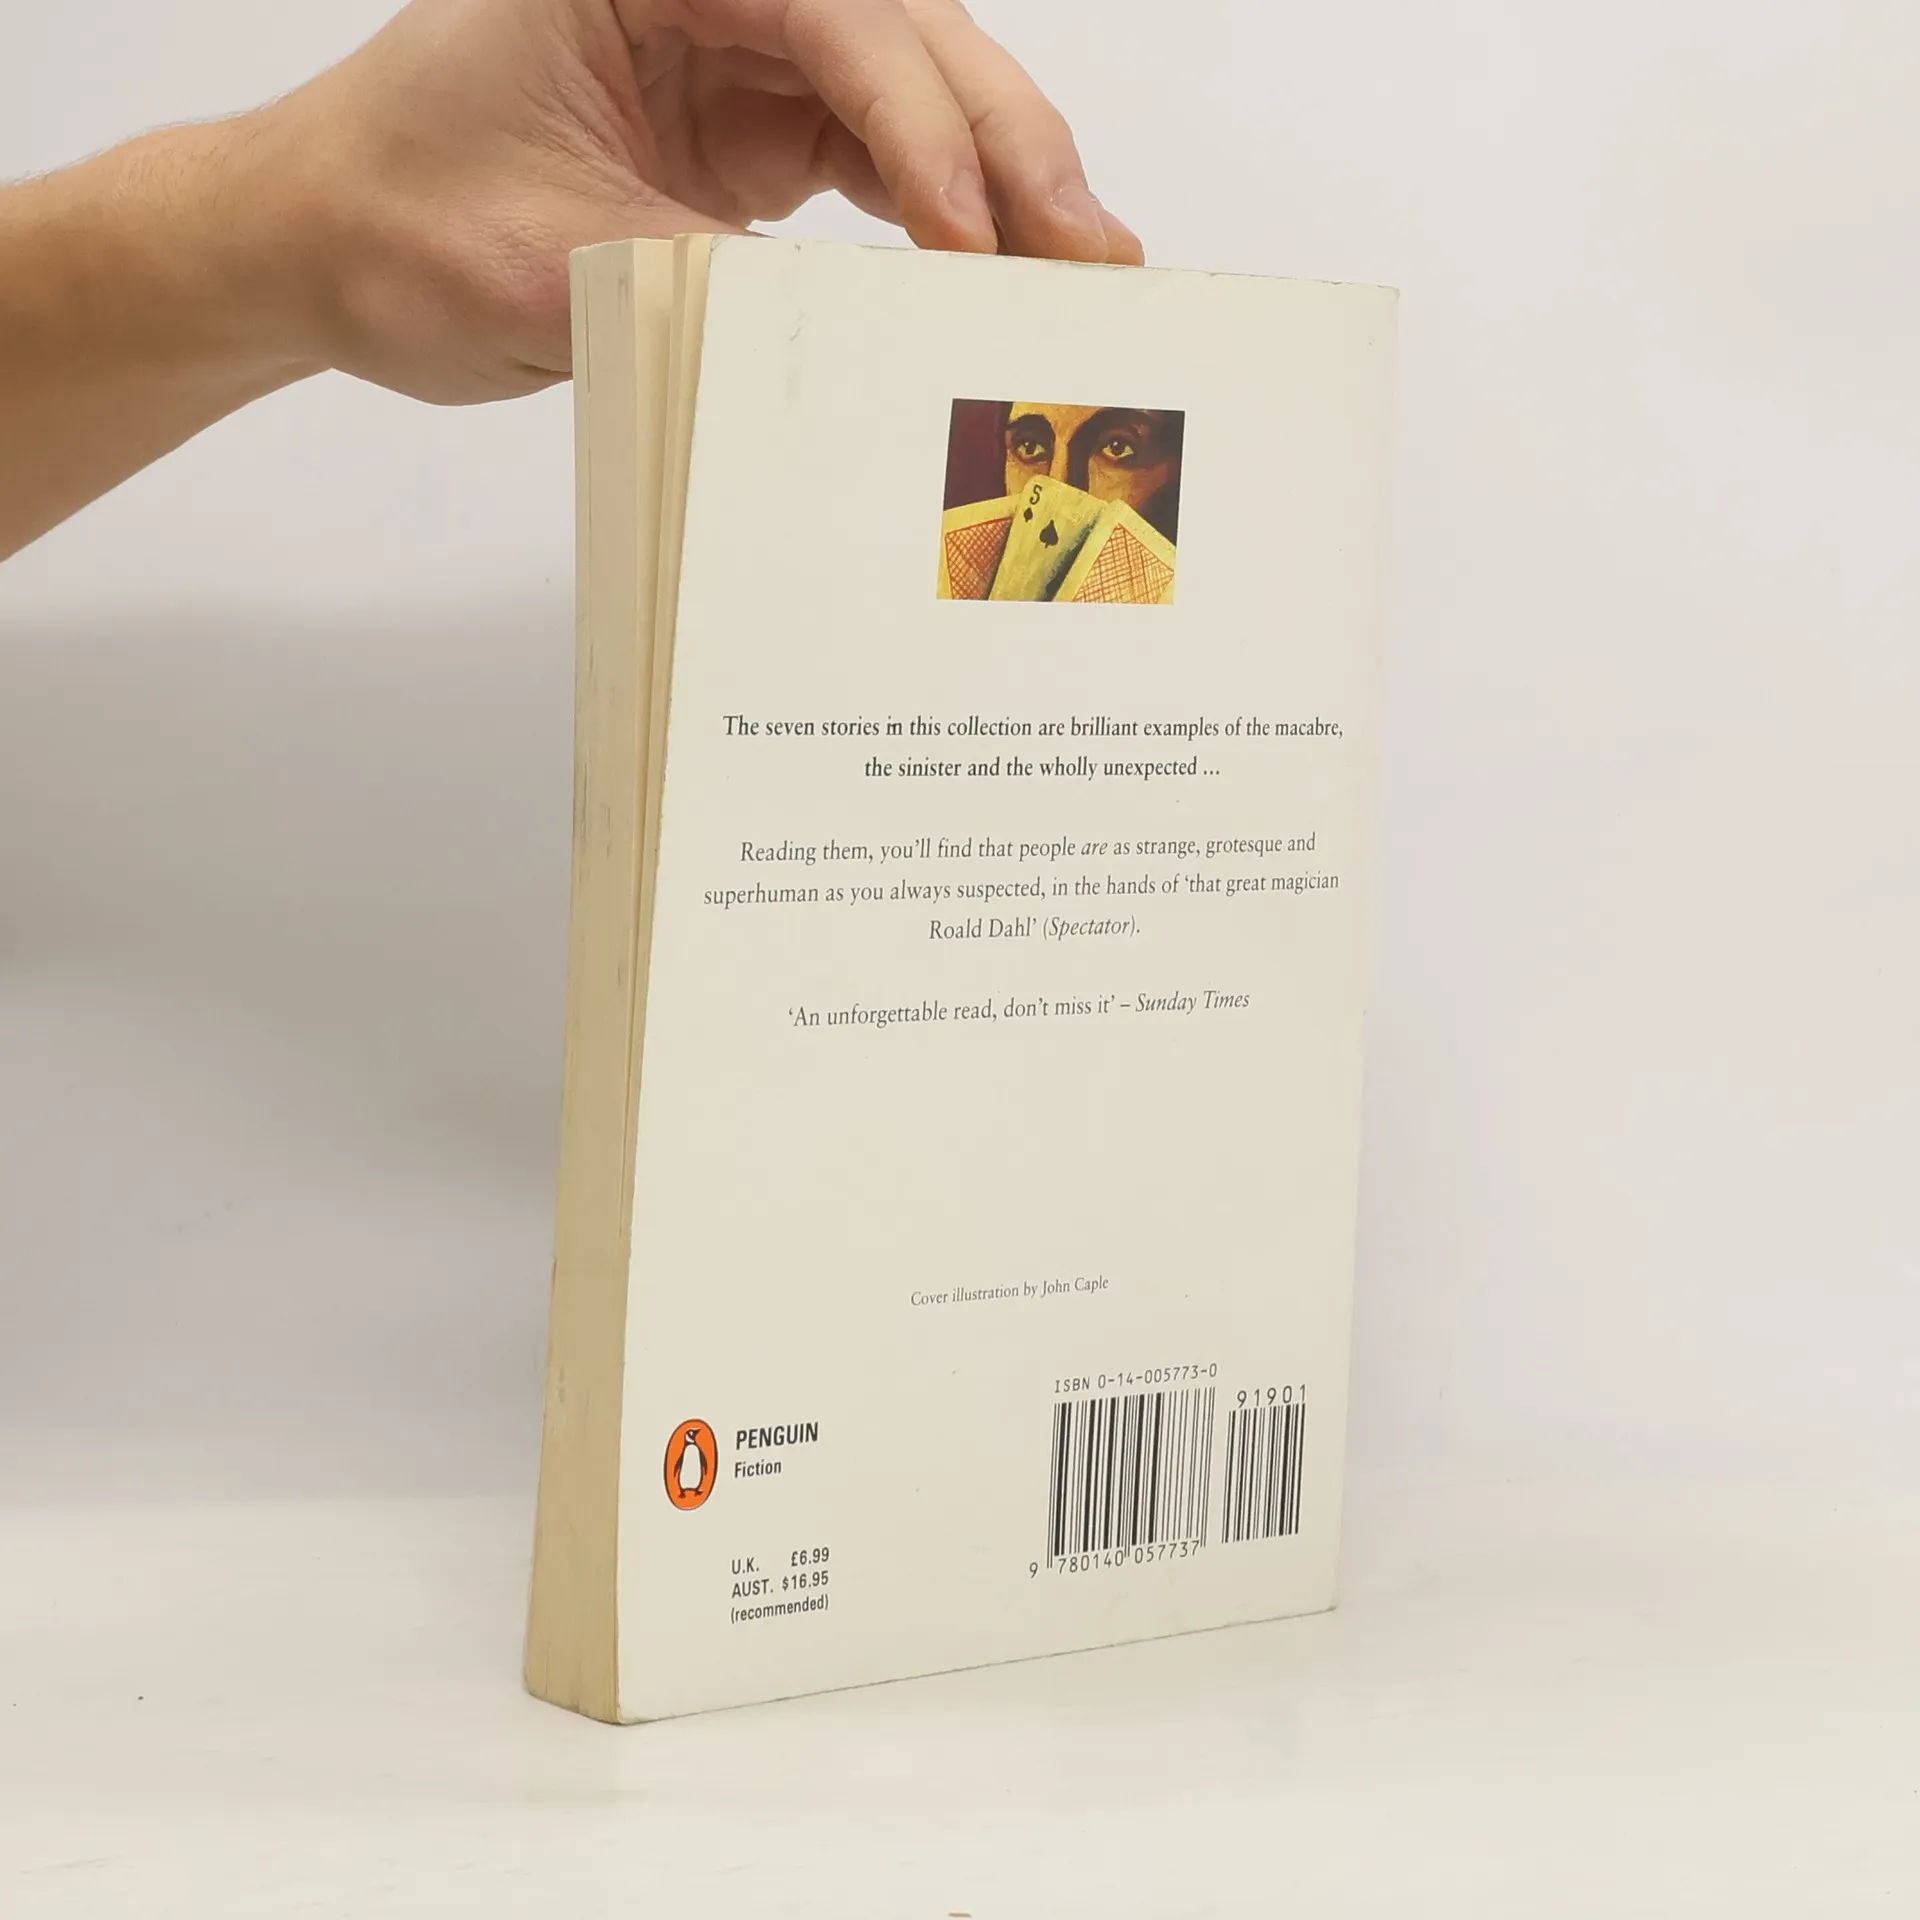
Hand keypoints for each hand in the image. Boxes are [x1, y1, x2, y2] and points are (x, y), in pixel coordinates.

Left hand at [262, 0, 1144, 402]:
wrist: (323, 246)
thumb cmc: (393, 225)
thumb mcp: (554, 265)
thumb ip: (714, 282)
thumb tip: (863, 334)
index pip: (833, 25)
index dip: (918, 134)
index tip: (972, 244)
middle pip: (906, 41)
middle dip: (1006, 148)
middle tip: (1092, 253)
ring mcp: (741, 58)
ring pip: (913, 93)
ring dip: (1000, 180)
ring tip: (1083, 268)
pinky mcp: (754, 131)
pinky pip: (879, 155)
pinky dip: (945, 214)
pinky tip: (1000, 270)